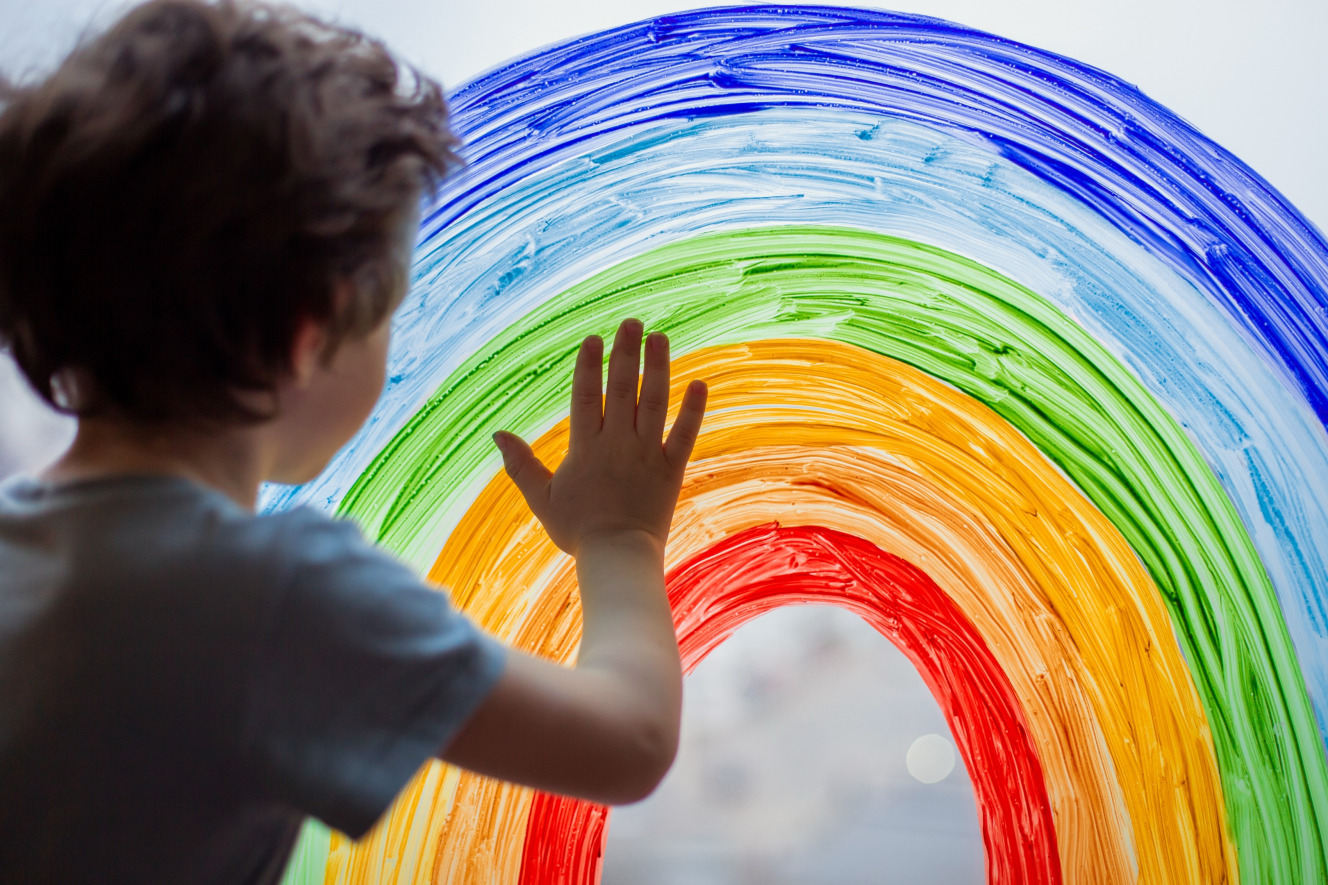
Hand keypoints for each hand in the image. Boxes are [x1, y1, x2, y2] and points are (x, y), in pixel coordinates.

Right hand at [493, 318, 707, 556]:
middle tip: (632, 322)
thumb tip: (497, 435)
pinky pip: (684, 434)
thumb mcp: (541, 498)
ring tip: (660, 337)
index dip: (589, 365)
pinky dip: (693, 409)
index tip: (594, 339)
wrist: (617, 557)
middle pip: (622, 389)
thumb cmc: (577, 530)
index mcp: (585, 447)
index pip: (586, 396)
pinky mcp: (671, 469)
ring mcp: (646, 454)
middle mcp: (617, 443)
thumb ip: (520, 465)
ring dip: (658, 368)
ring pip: (654, 402)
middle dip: (626, 353)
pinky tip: (699, 383)